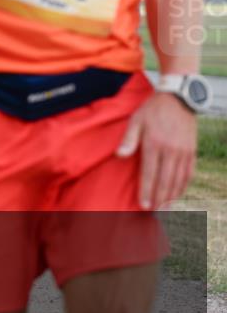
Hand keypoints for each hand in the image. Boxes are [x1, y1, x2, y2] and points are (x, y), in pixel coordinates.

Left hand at [117, 92, 196, 209]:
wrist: (178, 98)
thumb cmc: (151, 110)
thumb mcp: (135, 120)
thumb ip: (128, 139)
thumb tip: (119, 156)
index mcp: (154, 144)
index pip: (150, 174)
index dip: (147, 192)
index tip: (143, 206)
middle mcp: (171, 150)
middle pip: (165, 181)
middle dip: (160, 199)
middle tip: (155, 214)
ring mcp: (183, 152)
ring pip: (179, 180)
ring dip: (172, 196)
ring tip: (166, 209)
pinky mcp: (191, 151)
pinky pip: (189, 172)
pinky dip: (183, 185)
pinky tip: (178, 194)